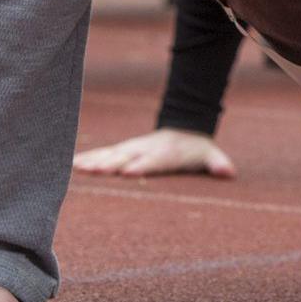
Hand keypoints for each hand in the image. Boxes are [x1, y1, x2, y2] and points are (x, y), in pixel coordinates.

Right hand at [72, 128, 237, 178]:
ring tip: (76, 168)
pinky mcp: (122, 150)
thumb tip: (229, 171)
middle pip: (126, 157)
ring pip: (110, 154)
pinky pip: (103, 154)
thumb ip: (217, 163)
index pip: (153, 160)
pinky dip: (88, 158)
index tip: (129, 172)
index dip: (142, 165)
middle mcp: (144, 148)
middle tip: (94, 171)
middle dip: (110, 164)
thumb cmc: (195, 149)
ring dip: (94, 161)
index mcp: (165, 152)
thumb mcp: (209, 154)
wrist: (183, 129)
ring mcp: (131, 148)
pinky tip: (71, 164)